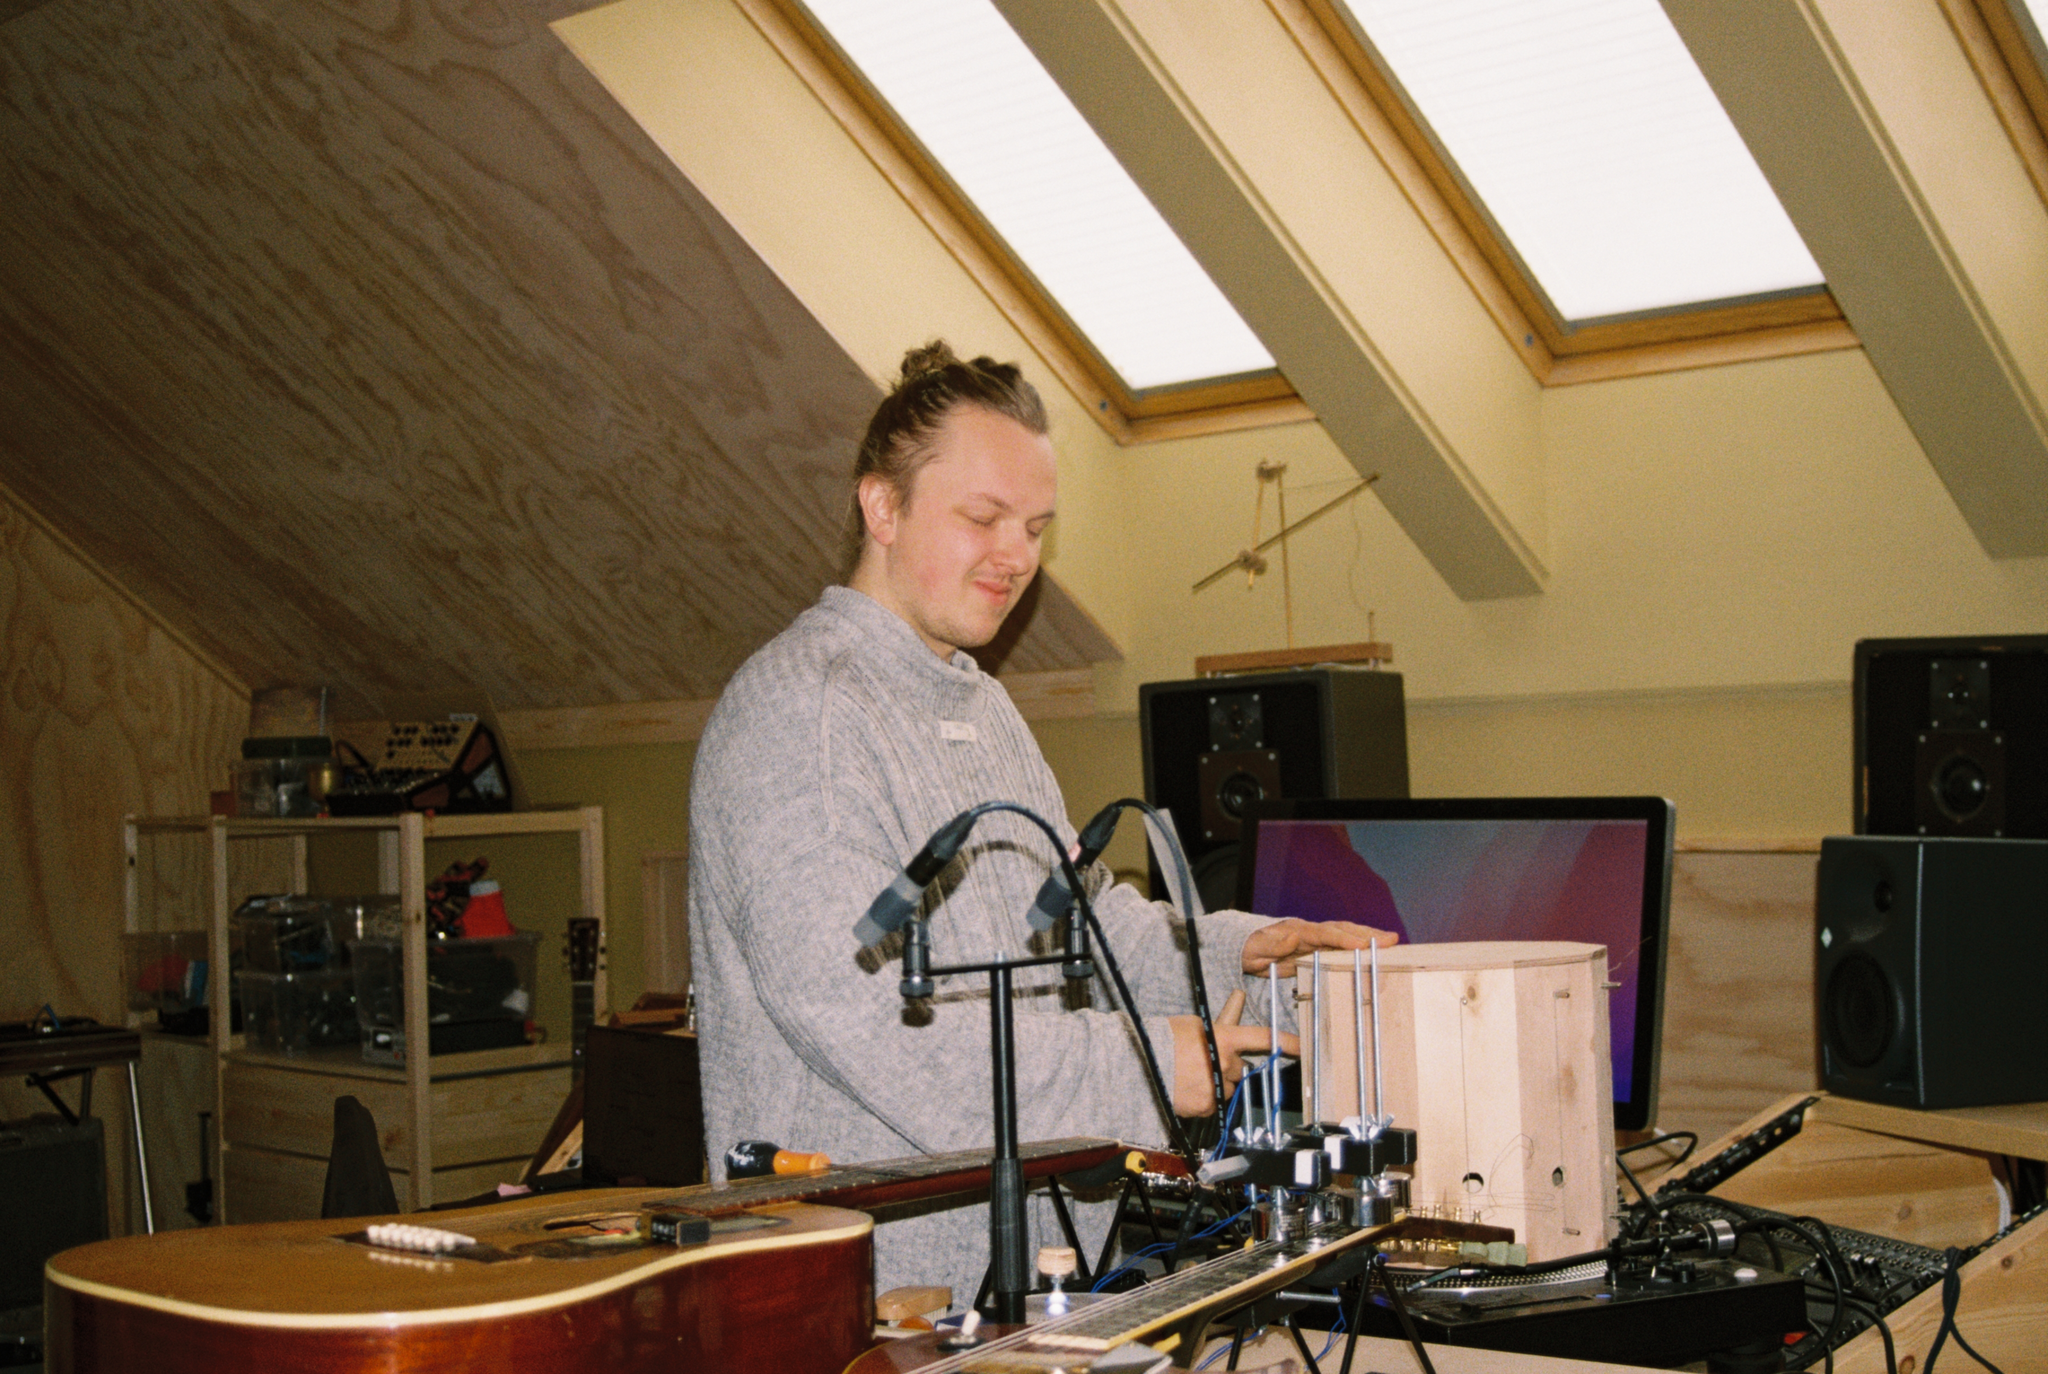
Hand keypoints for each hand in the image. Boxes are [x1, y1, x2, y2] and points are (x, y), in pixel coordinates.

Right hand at [1167, 989, 1296, 1116]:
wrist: (1137, 1065)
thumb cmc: (1163, 1039)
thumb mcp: (1194, 1023)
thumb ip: (1221, 1019)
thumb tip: (1239, 996)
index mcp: (1224, 1038)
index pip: (1263, 1038)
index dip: (1286, 1042)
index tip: (1303, 1047)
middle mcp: (1226, 1062)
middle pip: (1241, 1069)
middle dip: (1228, 1067)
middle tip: (1205, 1062)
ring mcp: (1217, 1086)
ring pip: (1228, 1088)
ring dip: (1217, 1084)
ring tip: (1191, 1076)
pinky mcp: (1206, 1106)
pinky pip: (1213, 1104)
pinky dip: (1204, 1099)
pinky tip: (1187, 1089)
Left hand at [1240, 918, 1397, 977]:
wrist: (1247, 948)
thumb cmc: (1250, 948)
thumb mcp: (1256, 949)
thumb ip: (1274, 944)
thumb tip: (1294, 935)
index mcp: (1298, 930)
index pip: (1324, 933)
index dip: (1343, 939)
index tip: (1360, 945)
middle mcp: (1311, 930)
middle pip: (1342, 929)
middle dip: (1366, 933)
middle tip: (1391, 939)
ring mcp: (1317, 937)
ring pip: (1347, 934)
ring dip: (1369, 936)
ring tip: (1392, 941)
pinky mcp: (1320, 947)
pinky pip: (1343, 945)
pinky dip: (1361, 945)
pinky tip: (1376, 950)